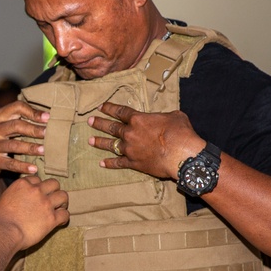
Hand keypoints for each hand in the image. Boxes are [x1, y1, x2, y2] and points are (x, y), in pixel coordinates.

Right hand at [0, 100, 49, 180]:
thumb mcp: (1, 124)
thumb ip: (17, 118)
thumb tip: (46, 116)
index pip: (16, 107)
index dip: (33, 112)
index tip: (47, 118)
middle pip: (16, 126)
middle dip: (34, 129)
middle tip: (48, 134)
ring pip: (14, 145)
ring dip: (31, 148)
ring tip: (44, 150)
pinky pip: (9, 164)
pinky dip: (22, 166)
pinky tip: (34, 168)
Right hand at [0, 176, 68, 249]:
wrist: (4, 232)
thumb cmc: (0, 219)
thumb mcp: (4, 198)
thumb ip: (15, 194)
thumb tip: (20, 197)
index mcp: (23, 184)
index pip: (37, 179)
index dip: (39, 187)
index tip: (39, 194)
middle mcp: (36, 191)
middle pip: (54, 183)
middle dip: (54, 190)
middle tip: (52, 199)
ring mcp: (45, 204)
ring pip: (63, 196)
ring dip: (62, 202)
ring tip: (59, 208)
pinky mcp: (52, 219)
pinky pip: (65, 214)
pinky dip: (64, 218)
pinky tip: (60, 222)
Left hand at [87, 102, 205, 179]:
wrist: (181, 155)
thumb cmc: (180, 133)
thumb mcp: (174, 116)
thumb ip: (164, 116)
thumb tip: (165, 118)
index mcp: (138, 119)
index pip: (120, 112)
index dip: (109, 108)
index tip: (100, 107)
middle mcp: (130, 133)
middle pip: (111, 127)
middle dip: (99, 123)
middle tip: (89, 121)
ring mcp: (130, 149)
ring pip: (110, 145)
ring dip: (100, 142)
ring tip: (90, 140)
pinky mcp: (133, 163)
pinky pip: (118, 163)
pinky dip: (110, 163)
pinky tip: (102, 163)